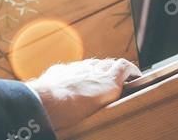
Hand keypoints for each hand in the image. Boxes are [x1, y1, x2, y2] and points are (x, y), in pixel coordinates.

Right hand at [25, 58, 140, 131]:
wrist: (53, 99)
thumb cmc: (46, 105)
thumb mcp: (42, 98)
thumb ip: (46, 98)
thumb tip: (41, 111)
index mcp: (62, 73)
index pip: (77, 70)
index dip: (84, 75)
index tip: (88, 82)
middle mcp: (79, 68)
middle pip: (94, 65)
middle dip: (101, 72)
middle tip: (107, 82)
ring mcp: (94, 72)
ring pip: (109, 65)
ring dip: (115, 72)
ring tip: (123, 81)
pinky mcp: (110, 78)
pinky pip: (124, 67)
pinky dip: (131, 71)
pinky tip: (136, 77)